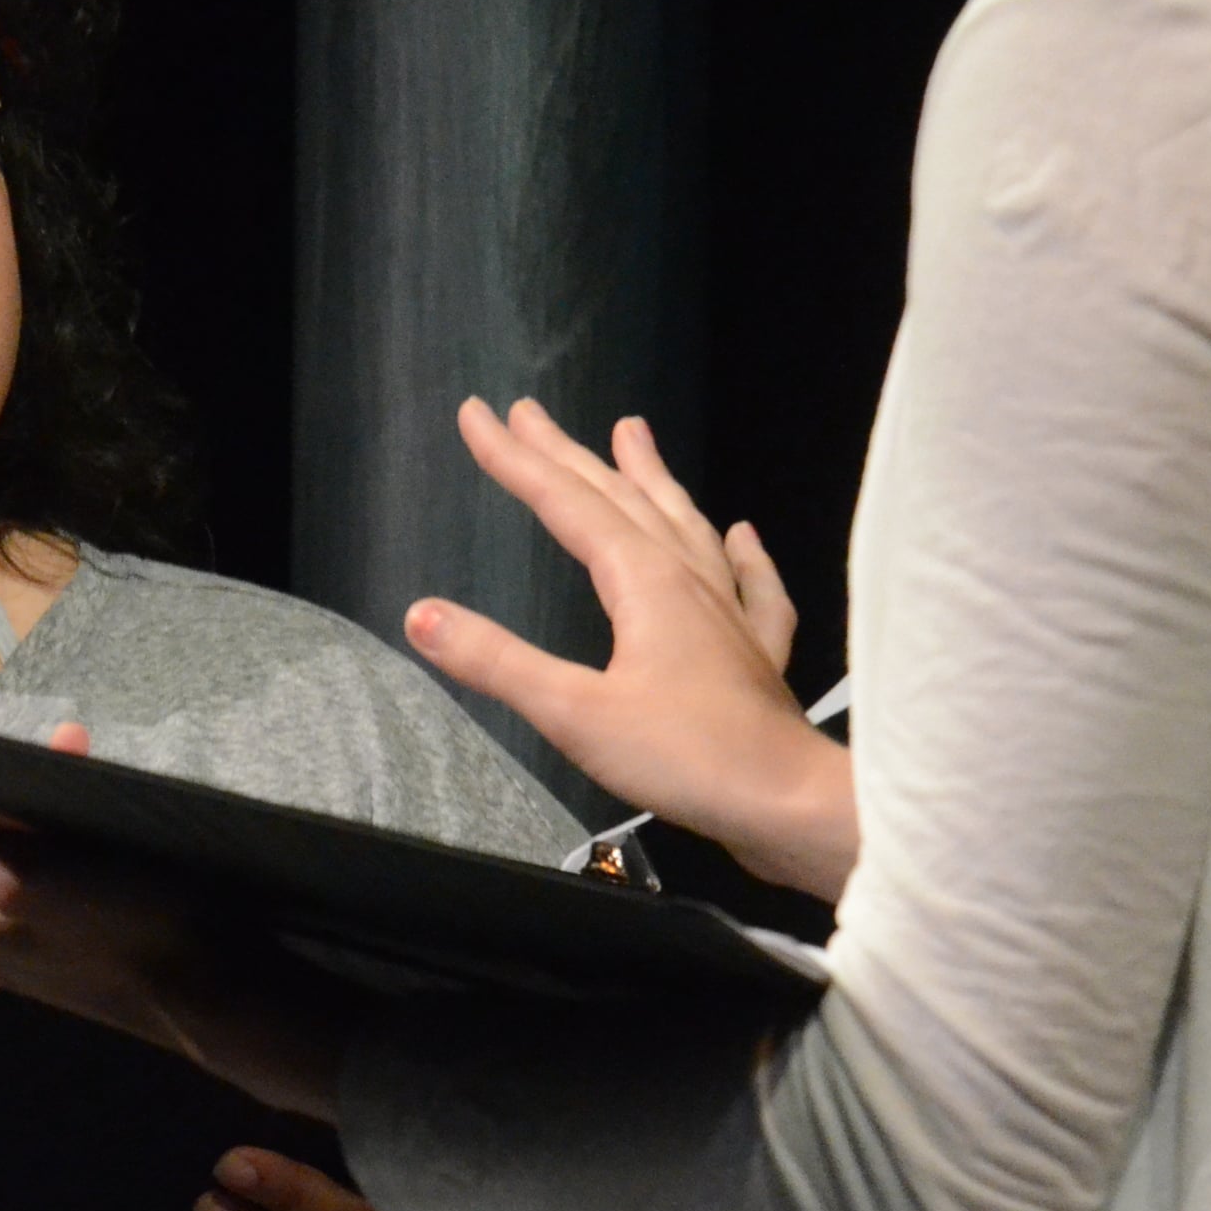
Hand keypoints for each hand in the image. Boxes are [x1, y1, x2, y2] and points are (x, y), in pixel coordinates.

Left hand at [0, 738, 358, 1123]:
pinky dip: (102, 867)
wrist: (226, 998)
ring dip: (74, 822)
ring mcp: (47, 963)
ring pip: (44, 862)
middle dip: (39, 794)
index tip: (61, 746)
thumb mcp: (20, 867)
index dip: (1, 772)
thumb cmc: (126, 920)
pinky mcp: (97, 969)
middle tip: (92, 759)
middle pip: (0, 837)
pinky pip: (83, 896)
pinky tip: (140, 866)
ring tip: (122, 814)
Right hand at [408, 399, 856, 898]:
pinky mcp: (758, 653)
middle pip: (620, 498)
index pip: (564, 502)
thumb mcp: (574, 714)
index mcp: (643, 581)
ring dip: (651, 477)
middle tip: (530, 411)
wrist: (788, 799)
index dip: (514, 459)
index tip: (476, 414)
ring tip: (633, 433)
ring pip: (685, 524)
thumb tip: (421, 614)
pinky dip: (745, 553)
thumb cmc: (685, 756)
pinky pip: (754, 585)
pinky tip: (743, 534)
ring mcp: (731, 612)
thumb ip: (498, 662)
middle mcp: (689, 578)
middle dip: (568, 454)